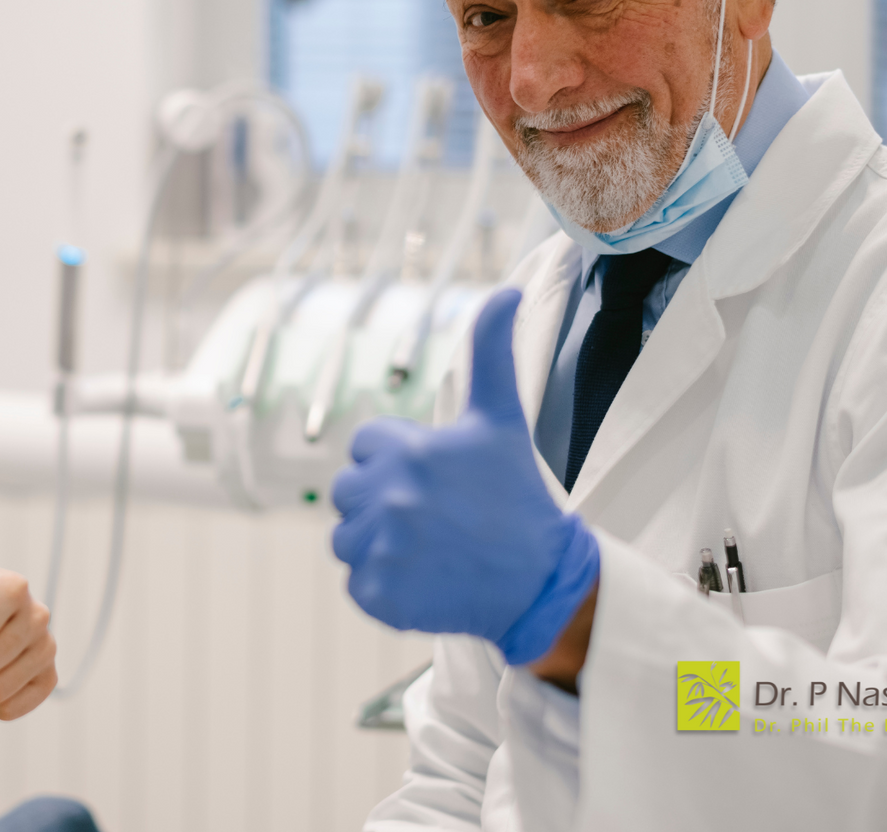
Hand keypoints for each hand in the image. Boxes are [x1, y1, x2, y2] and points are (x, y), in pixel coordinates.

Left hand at [330, 288, 599, 664]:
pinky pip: (356, 583)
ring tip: (429, 549)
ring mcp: (383, 549)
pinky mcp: (379, 595)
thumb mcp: (502, 419)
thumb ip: (490, 352)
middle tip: (432, 517)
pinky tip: (425, 580)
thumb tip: (506, 291)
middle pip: (347, 492)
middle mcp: (390, 497)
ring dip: (377, 544)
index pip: (365, 445)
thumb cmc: (517, 495)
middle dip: (380, 500)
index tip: (435, 478)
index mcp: (409, 451)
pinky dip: (384, 587)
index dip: (395, 459)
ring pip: (346, 538)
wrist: (540, 580)